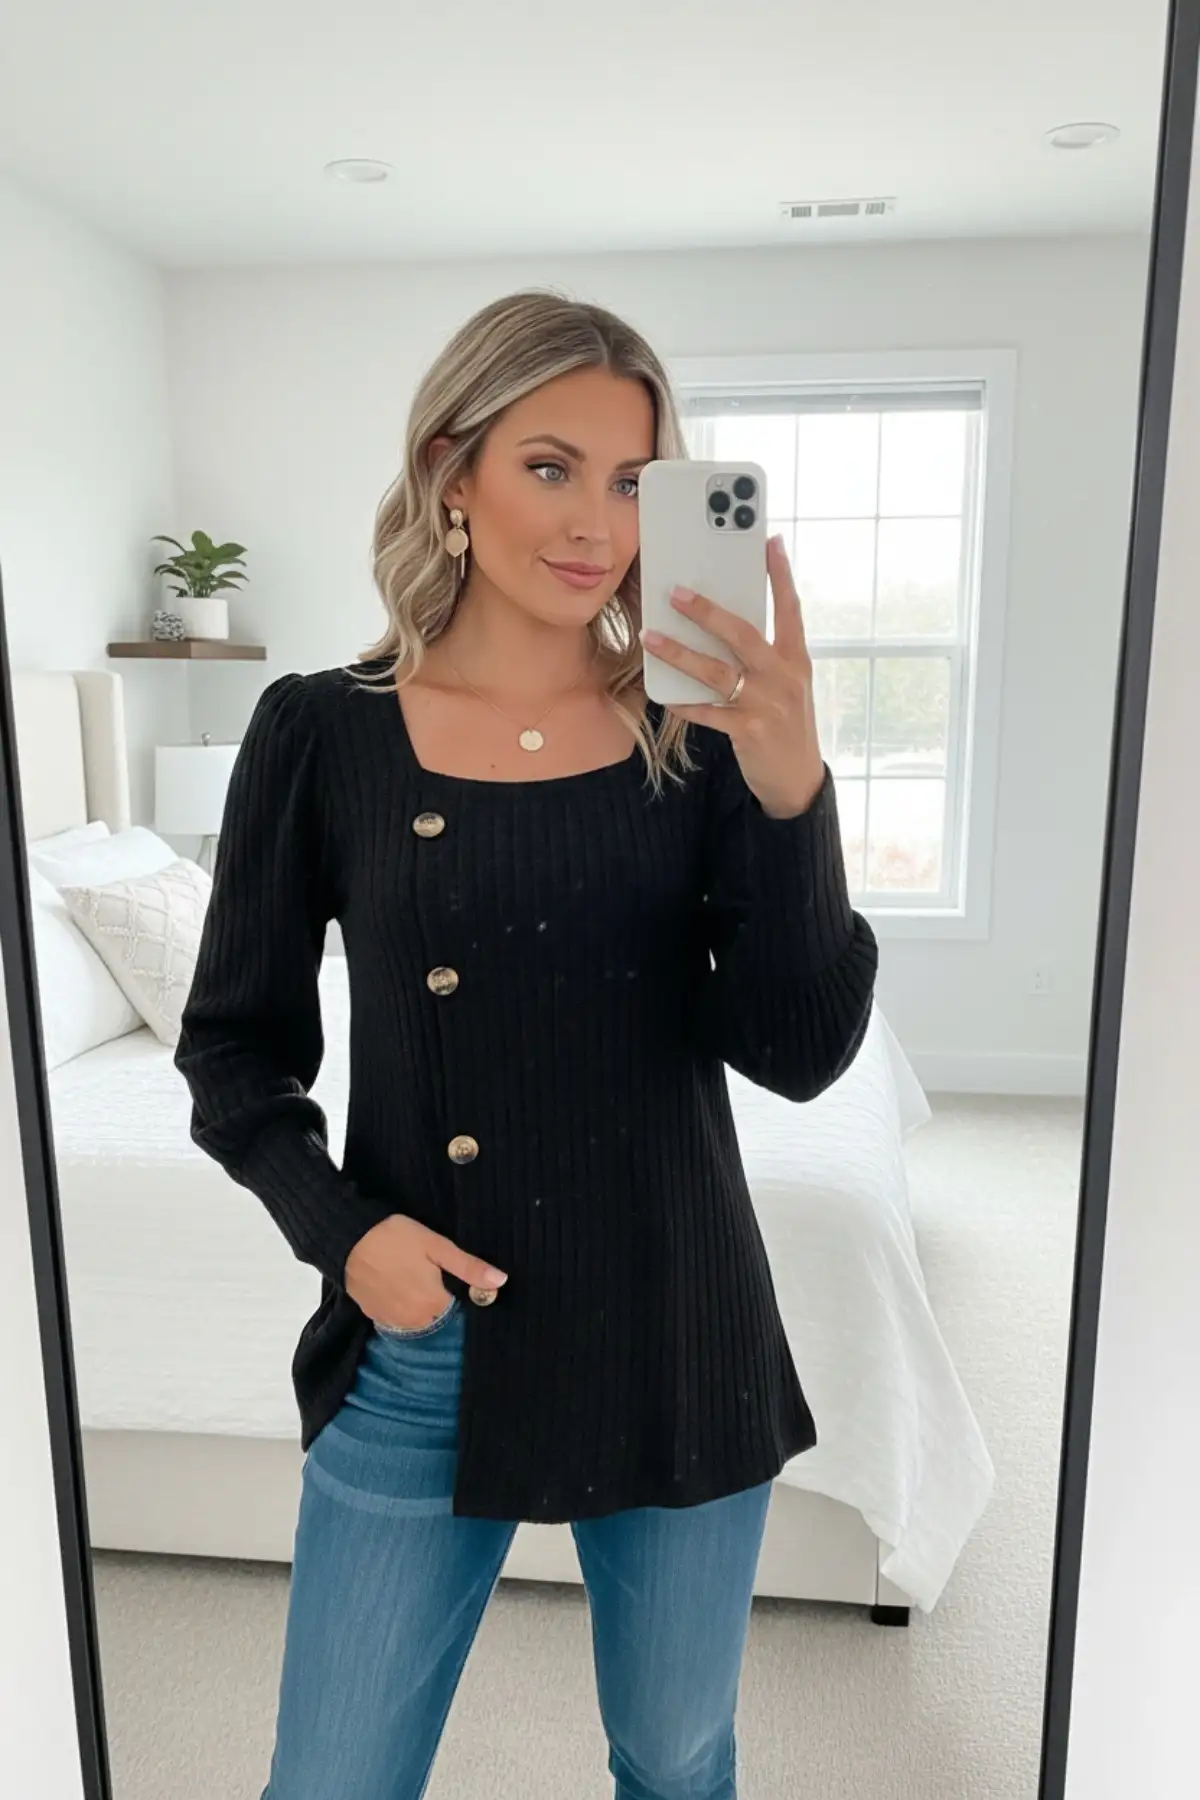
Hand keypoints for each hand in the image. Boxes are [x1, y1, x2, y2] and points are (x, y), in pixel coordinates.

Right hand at [344, 1214, 506, 1330]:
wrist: (348, 1238)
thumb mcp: (438, 1246)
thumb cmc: (397, 1238)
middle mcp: (414, 1320)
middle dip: (436, 1296)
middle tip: (425, 1269)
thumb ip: (469, 1267)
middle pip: (436, 1314)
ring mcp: (391, 1320)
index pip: (457, 1307)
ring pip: (415, 1318)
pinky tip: (393, 1281)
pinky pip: (395, 1316)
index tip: (446, 1272)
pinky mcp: (373, 1316)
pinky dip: (397, 1304)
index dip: (453, 1288)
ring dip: (417, 1303)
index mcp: (434, 1304)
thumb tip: (501, 1281)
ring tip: (408, 1274)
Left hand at [639, 535, 824, 817]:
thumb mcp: (787, 685)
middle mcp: (784, 677)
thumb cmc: (785, 724)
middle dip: (708, 611)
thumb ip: (764, 656)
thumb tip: (724, 624)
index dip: (781, 575)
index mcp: (795, 660)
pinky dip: (684, 702)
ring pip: (717, 671)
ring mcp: (768, 704)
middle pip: (744, 634)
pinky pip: (708, 712)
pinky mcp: (750, 731)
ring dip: (680, 653)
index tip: (770, 542)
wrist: (798, 779)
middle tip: (677, 592)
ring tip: (651, 638)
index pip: (790, 609)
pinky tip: (663, 694)